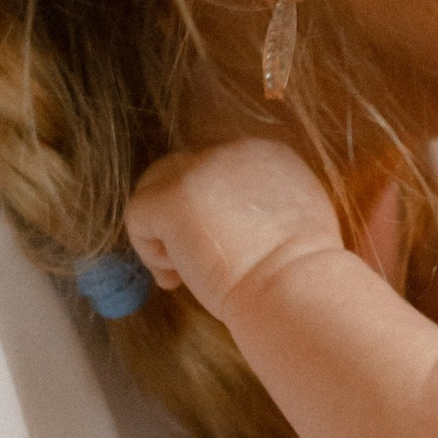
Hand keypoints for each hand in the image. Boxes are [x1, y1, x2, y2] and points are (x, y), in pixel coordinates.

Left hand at [126, 140, 341, 320]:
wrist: (293, 287)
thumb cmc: (300, 275)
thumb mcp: (298, 220)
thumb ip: (267, 207)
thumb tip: (242, 225)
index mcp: (266, 154)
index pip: (217, 172)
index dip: (213, 213)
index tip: (227, 251)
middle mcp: (231, 151)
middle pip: (183, 173)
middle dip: (182, 217)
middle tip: (197, 262)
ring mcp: (198, 171)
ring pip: (155, 188)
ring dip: (164, 231)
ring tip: (185, 272)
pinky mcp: (171, 197)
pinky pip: (138, 216)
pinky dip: (149, 252)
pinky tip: (175, 278)